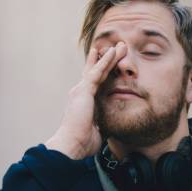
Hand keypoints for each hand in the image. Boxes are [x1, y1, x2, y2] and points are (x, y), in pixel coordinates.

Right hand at [45, 41, 126, 159]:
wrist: (72, 144)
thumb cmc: (82, 142)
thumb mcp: (98, 130)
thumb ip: (104, 124)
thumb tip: (114, 126)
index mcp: (83, 102)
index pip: (95, 83)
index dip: (103, 72)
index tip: (110, 63)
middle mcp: (80, 93)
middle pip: (95, 72)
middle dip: (106, 60)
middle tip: (116, 48)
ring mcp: (80, 90)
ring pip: (98, 69)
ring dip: (109, 57)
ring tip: (120, 45)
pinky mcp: (83, 90)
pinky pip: (97, 72)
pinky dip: (105, 61)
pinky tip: (113, 52)